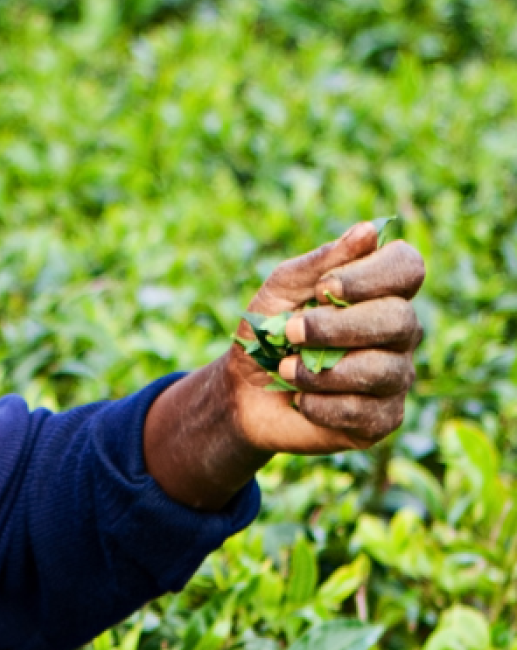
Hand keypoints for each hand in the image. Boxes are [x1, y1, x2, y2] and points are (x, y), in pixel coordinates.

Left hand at [144, 220, 425, 508]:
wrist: (242, 391)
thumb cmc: (267, 330)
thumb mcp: (282, 289)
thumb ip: (322, 263)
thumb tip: (369, 230)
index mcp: (379, 291)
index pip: (408, 267)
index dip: (373, 276)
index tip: (325, 289)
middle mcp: (398, 331)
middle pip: (399, 320)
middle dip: (338, 327)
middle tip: (290, 332)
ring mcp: (395, 375)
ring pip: (383, 369)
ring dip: (323, 370)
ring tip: (285, 370)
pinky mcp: (382, 418)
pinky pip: (367, 412)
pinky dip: (323, 405)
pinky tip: (300, 399)